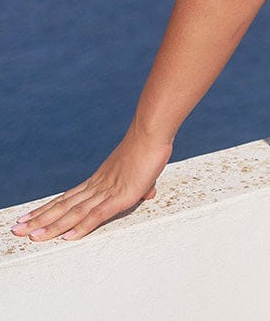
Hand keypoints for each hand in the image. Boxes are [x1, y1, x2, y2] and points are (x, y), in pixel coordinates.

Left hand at [10, 123, 172, 241]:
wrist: (151, 133)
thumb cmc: (148, 149)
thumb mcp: (142, 172)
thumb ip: (142, 185)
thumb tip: (148, 192)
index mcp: (98, 181)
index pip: (67, 198)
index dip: (47, 209)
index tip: (29, 218)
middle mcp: (97, 186)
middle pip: (63, 206)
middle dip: (39, 220)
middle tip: (16, 230)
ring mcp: (106, 191)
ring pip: (73, 213)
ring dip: (51, 226)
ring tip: (32, 237)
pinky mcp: (120, 196)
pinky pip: (97, 215)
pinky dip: (81, 227)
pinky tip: (67, 237)